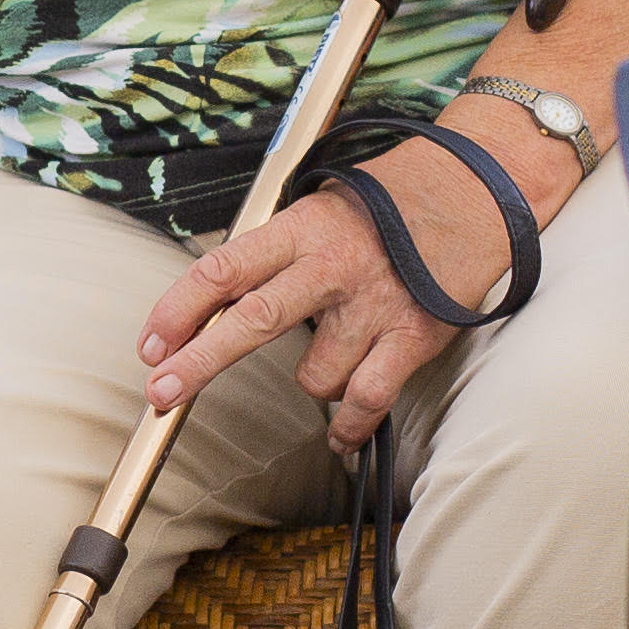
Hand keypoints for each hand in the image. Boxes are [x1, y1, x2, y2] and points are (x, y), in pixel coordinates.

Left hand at [136, 137, 558, 449]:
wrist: (478, 191)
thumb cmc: (389, 206)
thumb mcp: (322, 208)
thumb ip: (275, 253)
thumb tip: (215, 304)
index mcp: (301, 227)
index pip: (224, 267)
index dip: (178, 309)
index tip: (150, 345)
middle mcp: (333, 264)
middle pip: (251, 322)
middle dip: (198, 364)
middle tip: (161, 395)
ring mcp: (374, 304)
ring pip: (313, 377)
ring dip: (316, 381)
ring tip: (340, 353)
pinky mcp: (414, 336)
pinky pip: (367, 401)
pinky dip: (350, 428)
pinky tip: (342, 438)